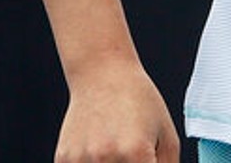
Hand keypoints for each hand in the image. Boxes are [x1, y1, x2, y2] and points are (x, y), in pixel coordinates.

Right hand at [54, 61, 179, 162]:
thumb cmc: (139, 102)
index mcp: (137, 153)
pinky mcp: (63, 159)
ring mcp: (82, 160)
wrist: (103, 75)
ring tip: (116, 150)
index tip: (147, 162)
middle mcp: (107, 158)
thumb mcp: (167, 136)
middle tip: (131, 154)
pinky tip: (98, 151)